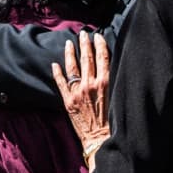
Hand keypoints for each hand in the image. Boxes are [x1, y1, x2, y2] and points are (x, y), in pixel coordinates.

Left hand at [51, 31, 110, 154]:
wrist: (99, 139)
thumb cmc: (112, 121)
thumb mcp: (117, 98)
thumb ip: (111, 83)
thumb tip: (108, 69)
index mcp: (105, 82)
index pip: (102, 58)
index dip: (100, 45)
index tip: (97, 36)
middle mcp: (90, 84)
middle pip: (87, 58)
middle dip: (85, 44)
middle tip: (83, 34)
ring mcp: (78, 91)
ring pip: (73, 67)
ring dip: (71, 53)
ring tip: (69, 42)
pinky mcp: (68, 100)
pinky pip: (60, 83)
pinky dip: (57, 73)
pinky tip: (55, 64)